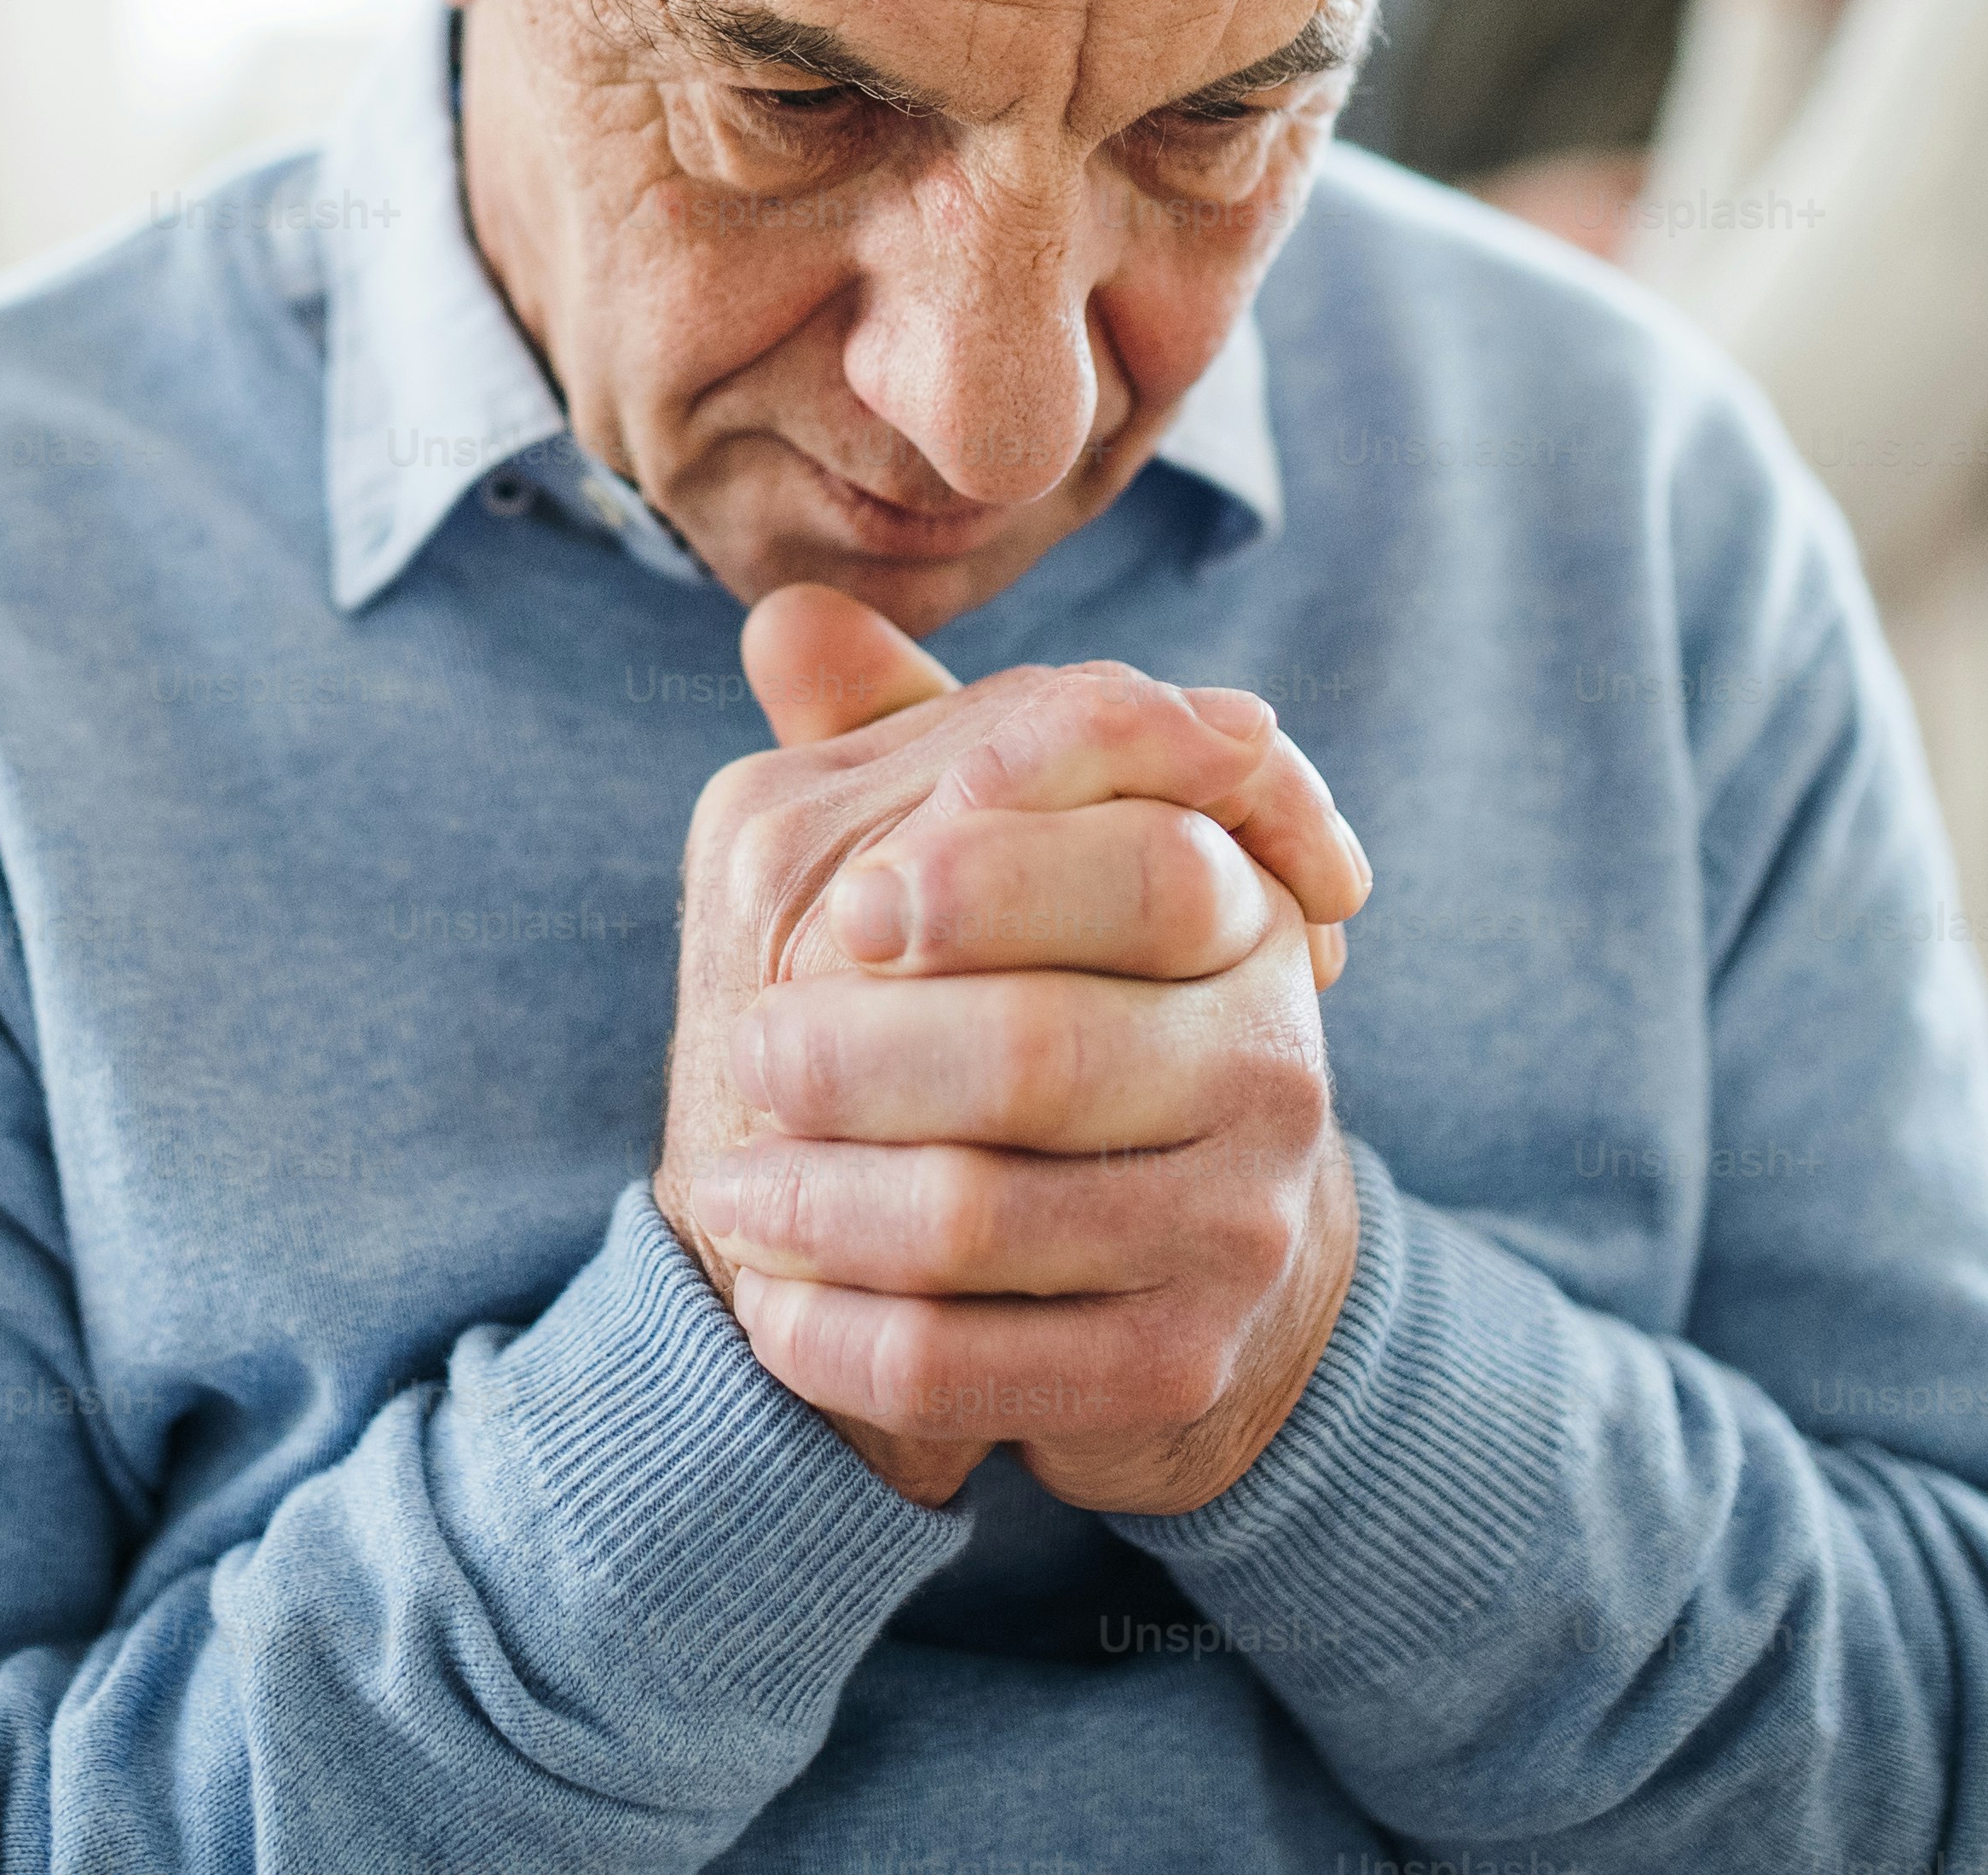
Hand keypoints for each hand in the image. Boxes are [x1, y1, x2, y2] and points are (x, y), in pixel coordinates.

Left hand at [654, 587, 1368, 1507]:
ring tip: (723, 1180)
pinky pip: (965, 1367)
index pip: (1151, 862)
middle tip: (743, 1049)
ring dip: (815, 1202)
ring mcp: (1235, 1228)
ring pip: (978, 1216)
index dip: (989, 877)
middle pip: (1038, 1050)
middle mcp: (1264, 1067)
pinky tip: (771, 1302)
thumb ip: (913, 741)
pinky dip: (838, 1339)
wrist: (1169, 1269)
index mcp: (1237, 916)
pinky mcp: (1172, 1366)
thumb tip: (789, 621)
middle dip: (853, 1056)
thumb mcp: (1008, 866)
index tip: (847, 905)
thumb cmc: (1053, 1018)